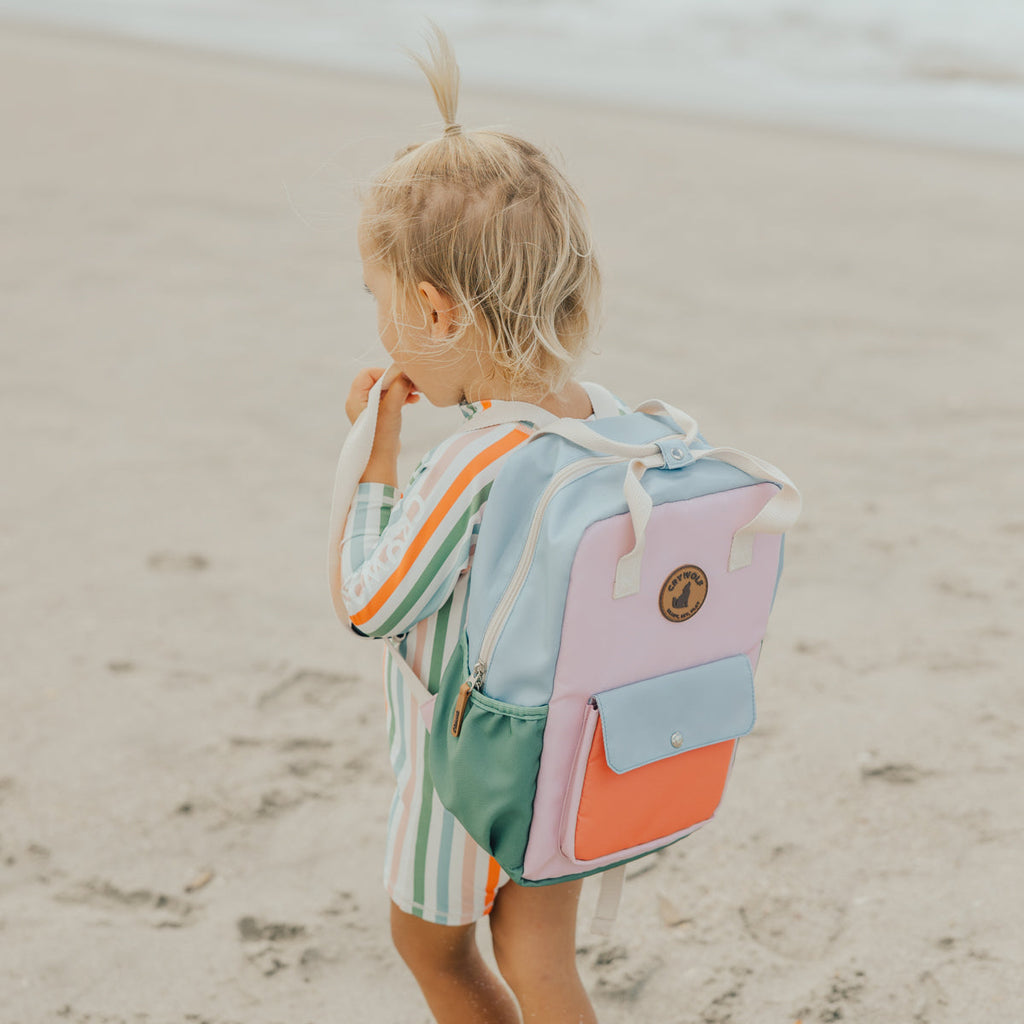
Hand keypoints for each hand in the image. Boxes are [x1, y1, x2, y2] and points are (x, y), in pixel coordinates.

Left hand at [346, 367, 419, 485]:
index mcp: (355, 398)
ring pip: (385, 389)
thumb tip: (407, 371)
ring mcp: (368, 409)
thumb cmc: (381, 437)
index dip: (384, 372)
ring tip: (416, 393)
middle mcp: (359, 402)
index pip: (367, 374)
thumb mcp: (391, 408)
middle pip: (378, 380)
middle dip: (397, 380)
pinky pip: (389, 399)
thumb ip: (399, 387)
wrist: (380, 462)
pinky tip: (414, 400)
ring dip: (401, 388)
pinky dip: (401, 397)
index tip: (401, 378)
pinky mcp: (378, 416)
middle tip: (413, 383)